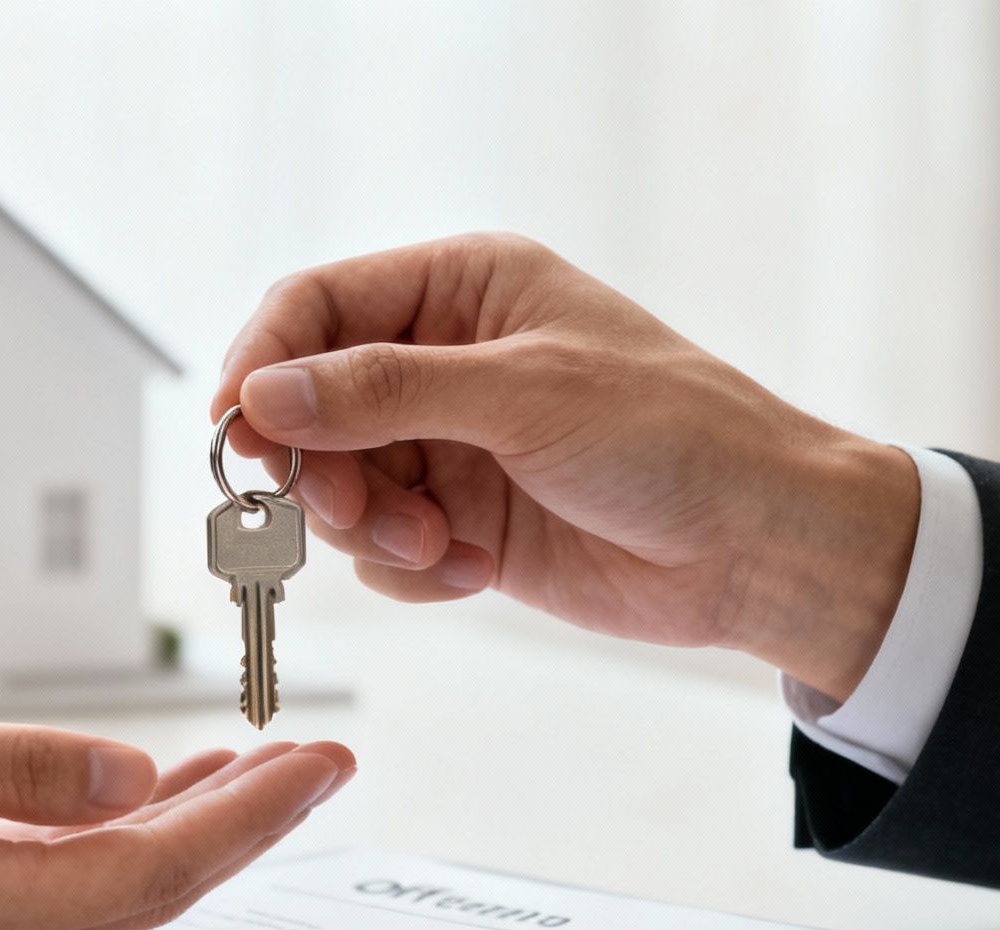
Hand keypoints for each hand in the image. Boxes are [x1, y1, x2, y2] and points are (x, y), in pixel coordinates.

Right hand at [0, 691, 353, 929]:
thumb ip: (17, 769)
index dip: (252, 815)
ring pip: (103, 893)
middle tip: (318, 759)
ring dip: (181, 828)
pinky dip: (108, 841)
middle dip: (241, 822)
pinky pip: (50, 893)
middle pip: (146, 889)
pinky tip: (136, 793)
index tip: (324, 762)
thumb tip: (133, 775)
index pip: (155, 868)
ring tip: (250, 762)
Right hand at [213, 232, 919, 699]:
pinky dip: (412, 572)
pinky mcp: (463, 522)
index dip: (265, 366)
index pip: (316, 306)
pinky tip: (476, 572)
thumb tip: (262, 394)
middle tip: (348, 512)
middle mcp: (445, 361)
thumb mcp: (521, 396)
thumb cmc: (675, 438)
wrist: (759, 548)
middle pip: (312, 407)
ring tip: (441, 547)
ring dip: (372, 529)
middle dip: (322, 469)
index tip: (239, 435)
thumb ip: (382, 393)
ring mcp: (451, 446)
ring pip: (338, 487)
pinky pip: (382, 551)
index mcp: (462, 288)